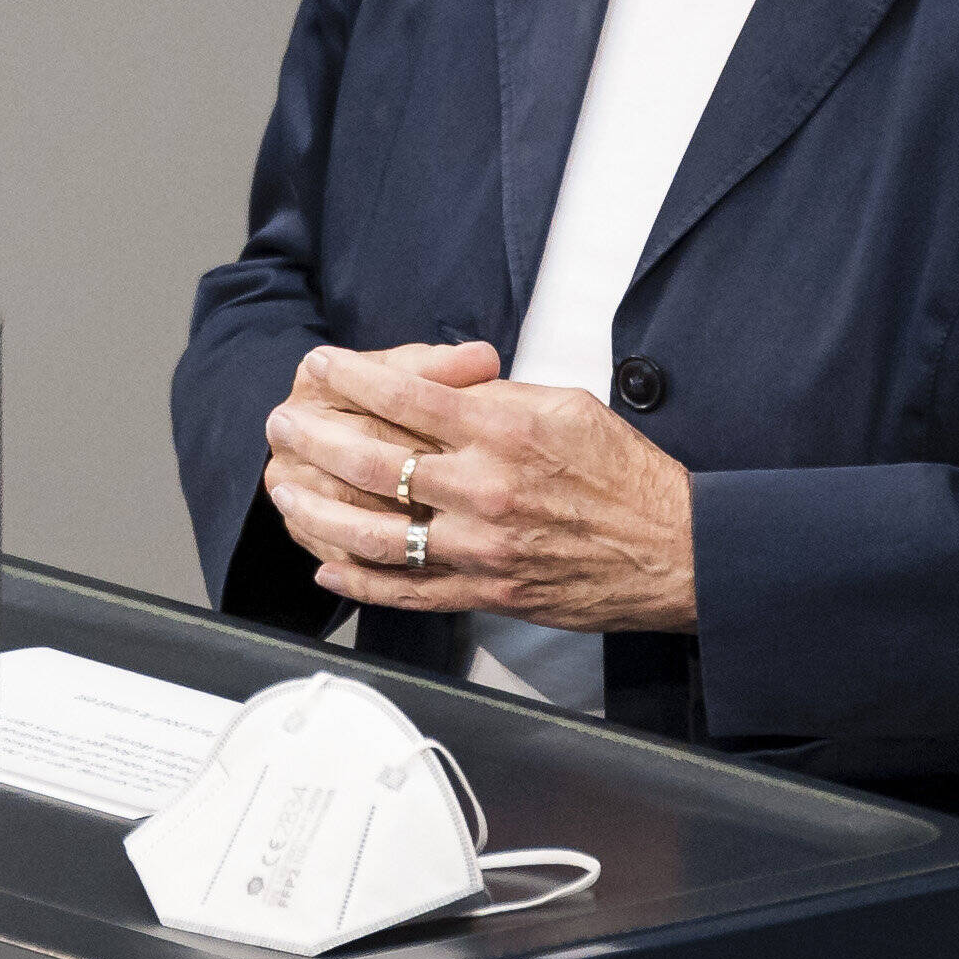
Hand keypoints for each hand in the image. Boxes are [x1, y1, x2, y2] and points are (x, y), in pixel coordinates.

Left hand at [262, 345, 696, 631]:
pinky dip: (361, 581)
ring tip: (284, 488)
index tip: (319, 366)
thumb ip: (496, 396)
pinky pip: (409, 590)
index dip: (350, 377)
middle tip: (283, 423)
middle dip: (315, 437)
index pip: (406, 395)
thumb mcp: (566, 405)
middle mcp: (486, 488)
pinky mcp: (488, 592)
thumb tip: (440, 386)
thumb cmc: (626, 474)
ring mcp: (482, 546)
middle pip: (374, 461)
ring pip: (376, 531)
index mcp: (505, 431)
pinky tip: (328, 564)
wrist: (675, 550)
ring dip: (318, 509)